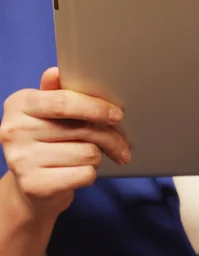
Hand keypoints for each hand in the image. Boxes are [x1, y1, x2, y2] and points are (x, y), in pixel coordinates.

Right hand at [0, 67, 130, 216]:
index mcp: (19, 104)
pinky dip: (90, 173)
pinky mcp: (34, 185)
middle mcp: (15, 130)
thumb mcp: (47, 112)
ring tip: (88, 157)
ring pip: (88, 153)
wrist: (30, 188)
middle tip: (122, 144)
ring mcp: (21, 159)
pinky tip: (80, 172)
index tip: (117, 115)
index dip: (96, 107)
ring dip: (97, 156)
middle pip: (82, 128)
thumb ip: (56, 92)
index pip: (64, 101)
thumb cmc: (45, 142)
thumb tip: (55, 72)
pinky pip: (84, 174)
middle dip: (109, 136)